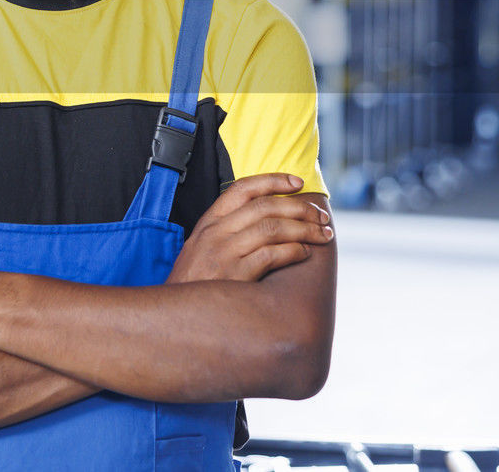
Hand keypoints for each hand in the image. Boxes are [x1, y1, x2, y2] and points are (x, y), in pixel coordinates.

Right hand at [167, 173, 333, 284]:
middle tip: (320, 216)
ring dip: (304, 229)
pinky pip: (272, 255)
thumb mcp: (201, 249)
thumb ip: (226, 231)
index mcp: (208, 222)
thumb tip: (267, 219)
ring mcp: (224, 253)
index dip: (274, 181)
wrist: (174, 317)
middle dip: (300, 208)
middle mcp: (215, 233)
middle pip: (265, 207)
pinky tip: (304, 254)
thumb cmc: (194, 285)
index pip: (243, 188)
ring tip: (323, 235)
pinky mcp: (235, 276)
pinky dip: (294, 251)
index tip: (297, 183)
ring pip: (273, 228)